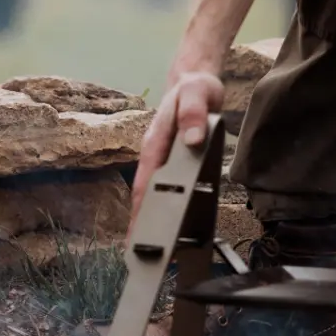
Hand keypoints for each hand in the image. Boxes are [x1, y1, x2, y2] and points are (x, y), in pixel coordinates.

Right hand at [129, 71, 224, 234]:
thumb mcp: (198, 95)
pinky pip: (165, 186)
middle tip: (138, 254)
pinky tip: (168, 223)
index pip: (147, 180)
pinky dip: (164, 205)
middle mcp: (154, 153)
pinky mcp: (171, 160)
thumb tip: (191, 141)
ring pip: (152, 191)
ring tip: (149, 249)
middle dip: (140, 222)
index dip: (142, 208)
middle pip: (145, 192)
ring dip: (149, 217)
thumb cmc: (195, 89)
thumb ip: (194, 115)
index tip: (138, 232)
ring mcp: (161, 158)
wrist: (195, 82)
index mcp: (156, 141)